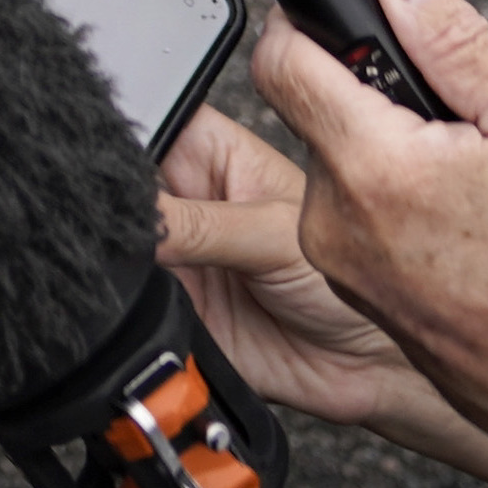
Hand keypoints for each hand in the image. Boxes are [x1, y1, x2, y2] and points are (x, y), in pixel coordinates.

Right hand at [155, 107, 487, 485]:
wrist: (376, 365)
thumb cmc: (363, 273)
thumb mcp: (276, 236)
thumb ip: (204, 224)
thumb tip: (139, 214)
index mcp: (213, 153)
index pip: (153, 122)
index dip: (125, 134)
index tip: (111, 158)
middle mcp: (188, 201)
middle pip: (124, 185)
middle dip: (119, 201)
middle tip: (145, 224)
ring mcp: (177, 256)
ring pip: (120, 245)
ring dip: (124, 258)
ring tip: (167, 269)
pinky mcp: (173, 312)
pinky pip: (131, 307)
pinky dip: (131, 310)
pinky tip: (156, 306)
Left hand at [252, 0, 487, 487]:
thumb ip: (457, 40)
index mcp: (375, 168)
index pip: (282, 58)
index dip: (312, 17)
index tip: (352, 9)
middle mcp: (338, 224)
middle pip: (316, 109)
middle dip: (377, 91)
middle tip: (464, 116)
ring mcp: (346, 269)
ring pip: (344, 163)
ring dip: (395, 150)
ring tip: (483, 182)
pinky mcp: (364, 299)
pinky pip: (360, 217)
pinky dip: (403, 202)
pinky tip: (473, 225)